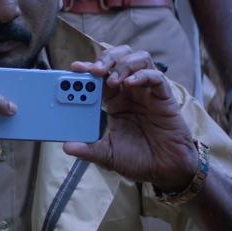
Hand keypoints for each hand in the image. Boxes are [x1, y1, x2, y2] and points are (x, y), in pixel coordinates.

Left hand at [63, 46, 197, 191]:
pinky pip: (156, 77)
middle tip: (94, 70)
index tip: (75, 68)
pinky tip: (131, 83)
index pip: (99, 78)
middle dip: (105, 60)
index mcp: (114, 102)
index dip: (87, 70)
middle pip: (118, 60)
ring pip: (139, 60)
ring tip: (112, 79)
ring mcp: (147, 92)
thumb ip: (88, 150)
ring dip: (123, 64)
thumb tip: (66, 147)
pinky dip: (143, 75)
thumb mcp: (107, 155)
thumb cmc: (138, 159)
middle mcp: (130, 92)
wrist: (164, 170)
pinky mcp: (164, 97)